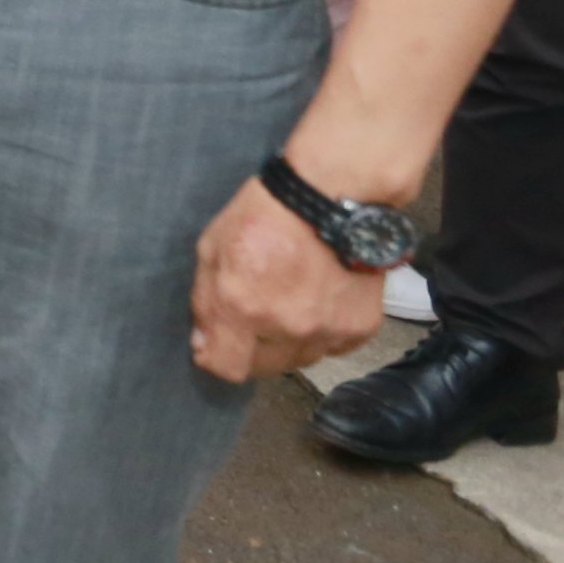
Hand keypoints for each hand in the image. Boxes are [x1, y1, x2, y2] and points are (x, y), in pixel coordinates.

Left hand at [189, 178, 388, 382]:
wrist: (333, 194)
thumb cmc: (268, 212)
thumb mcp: (212, 247)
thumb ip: (205, 300)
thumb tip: (203, 342)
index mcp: (244, 307)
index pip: (226, 367)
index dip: (215, 357)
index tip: (214, 343)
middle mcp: (287, 326)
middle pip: (262, 368)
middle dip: (250, 349)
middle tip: (254, 316)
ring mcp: (327, 330)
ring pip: (299, 360)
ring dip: (288, 342)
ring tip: (289, 302)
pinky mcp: (360, 326)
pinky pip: (334, 348)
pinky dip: (323, 333)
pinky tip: (317, 301)